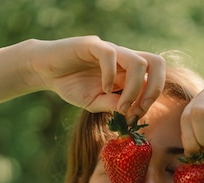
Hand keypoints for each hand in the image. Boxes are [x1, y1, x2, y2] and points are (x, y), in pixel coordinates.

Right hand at [23, 36, 165, 119]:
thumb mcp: (95, 102)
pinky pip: (110, 55)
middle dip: (154, 89)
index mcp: (127, 71)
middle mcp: (123, 58)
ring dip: (133, 89)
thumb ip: (113, 106)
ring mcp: (110, 50)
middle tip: (139, 108)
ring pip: (138, 63)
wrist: (46, 70)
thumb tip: (133, 115)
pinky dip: (110, 76)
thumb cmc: (71, 85)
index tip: (134, 116)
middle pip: (157, 63)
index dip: (150, 99)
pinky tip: (103, 88)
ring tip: (120, 105)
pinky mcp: (92, 45)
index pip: (154, 78)